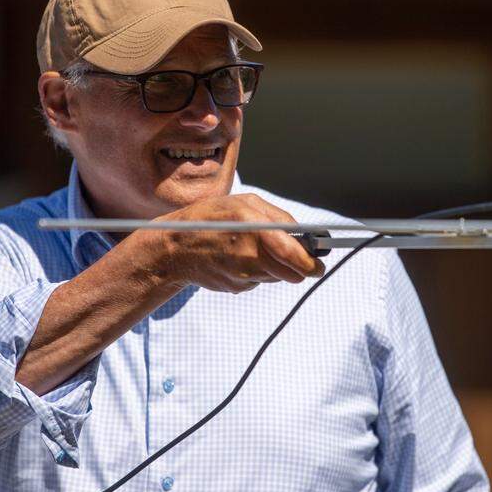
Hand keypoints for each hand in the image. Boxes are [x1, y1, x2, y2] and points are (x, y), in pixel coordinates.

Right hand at [150, 194, 325, 293]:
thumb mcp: (245, 203)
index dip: (310, 264)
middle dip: (295, 266)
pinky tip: (236, 259)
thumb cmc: (210, 218)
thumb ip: (279, 218)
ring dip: (272, 266)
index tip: (318, 266)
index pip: (293, 255)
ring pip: (275, 276)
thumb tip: (303, 236)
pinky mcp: (236, 287)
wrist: (173, 247)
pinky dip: (254, 271)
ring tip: (251, 248)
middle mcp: (250, 256)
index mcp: (255, 228)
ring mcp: (242, 275)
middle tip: (291, 257)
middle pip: (290, 272)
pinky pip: (258, 280)